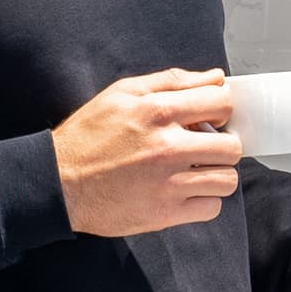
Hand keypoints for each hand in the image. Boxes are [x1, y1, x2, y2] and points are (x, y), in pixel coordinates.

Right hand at [54, 68, 239, 236]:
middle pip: (232, 146)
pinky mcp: (165, 214)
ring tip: (194, 171)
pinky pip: (211, 208)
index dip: (222, 109)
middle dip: (222, 145)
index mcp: (157, 111)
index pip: (222, 103)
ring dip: (215, 175)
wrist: (58, 183)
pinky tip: (183, 191)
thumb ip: (173, 81)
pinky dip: (203, 201)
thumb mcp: (122, 93)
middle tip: (203, 148)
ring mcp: (168, 184)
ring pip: (227, 180)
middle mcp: (167, 147)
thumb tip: (216, 77)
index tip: (211, 118)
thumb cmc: (88, 136)